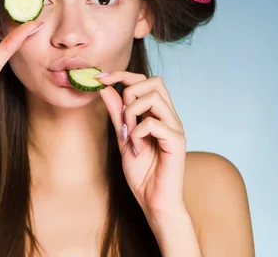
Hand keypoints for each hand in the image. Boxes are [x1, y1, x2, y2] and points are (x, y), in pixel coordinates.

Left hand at [97, 71, 186, 215]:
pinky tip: (137, 149)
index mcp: (159, 114)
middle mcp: (170, 117)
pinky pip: (152, 123)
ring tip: (129, 135)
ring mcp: (175, 128)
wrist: (154, 202)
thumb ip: (117, 113)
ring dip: (132, 113)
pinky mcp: (177, 142)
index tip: (100, 78)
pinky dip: (138, 133)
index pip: (145, 80)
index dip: (122, 75)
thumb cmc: (142, 174)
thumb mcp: (123, 138)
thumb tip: (105, 88)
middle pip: (154, 81)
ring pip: (153, 98)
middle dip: (130, 92)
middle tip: (122, 118)